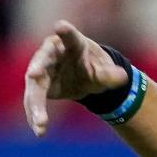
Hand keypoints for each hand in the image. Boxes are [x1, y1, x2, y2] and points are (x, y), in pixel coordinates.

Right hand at [23, 20, 127, 136]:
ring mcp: (41, 69)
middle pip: (42, 60)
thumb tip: (124, 77)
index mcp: (72, 44)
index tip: (61, 26)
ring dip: (34, 104)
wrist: (84, 76)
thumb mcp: (106, 72)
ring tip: (40, 123)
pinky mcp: (38, 86)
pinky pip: (34, 100)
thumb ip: (112, 75)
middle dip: (37, 67)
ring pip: (34, 85)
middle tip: (33, 74)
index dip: (66, 31)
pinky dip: (35, 115)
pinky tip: (39, 130)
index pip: (69, 36)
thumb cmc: (95, 67)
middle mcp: (52, 53)